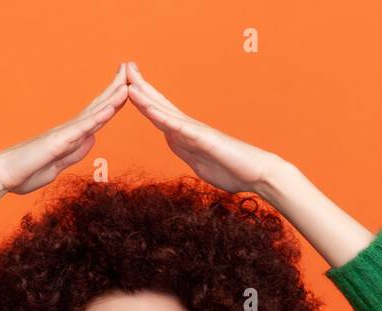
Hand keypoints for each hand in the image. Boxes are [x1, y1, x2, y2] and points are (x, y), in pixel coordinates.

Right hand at [0, 63, 129, 195]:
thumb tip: (92, 138)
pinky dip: (98, 117)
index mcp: (70, 137)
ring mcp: (64, 134)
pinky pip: (82, 128)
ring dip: (111, 97)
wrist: (2, 176)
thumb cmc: (26, 172)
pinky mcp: (58, 142)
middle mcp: (68, 130)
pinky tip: (111, 108)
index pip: (96, 116)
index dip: (112, 102)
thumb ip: (75, 152)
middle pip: (97, 107)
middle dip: (115, 89)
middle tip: (131, 70)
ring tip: (128, 81)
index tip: (127, 88)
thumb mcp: (59, 165)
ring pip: (93, 113)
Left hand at [123, 61, 283, 195]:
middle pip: (159, 104)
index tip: (125, 85)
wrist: (257, 173)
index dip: (142, 99)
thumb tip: (173, 140)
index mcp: (184, 134)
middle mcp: (187, 128)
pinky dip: (164, 118)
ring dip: (146, 97)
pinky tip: (151, 110)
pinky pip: (180, 128)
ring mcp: (195, 132)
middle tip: (124, 66)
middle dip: (140, 86)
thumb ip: (185, 149)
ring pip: (165, 112)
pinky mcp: (204, 140)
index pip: (158, 113)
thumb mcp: (198, 161)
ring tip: (129, 82)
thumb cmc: (231, 169)